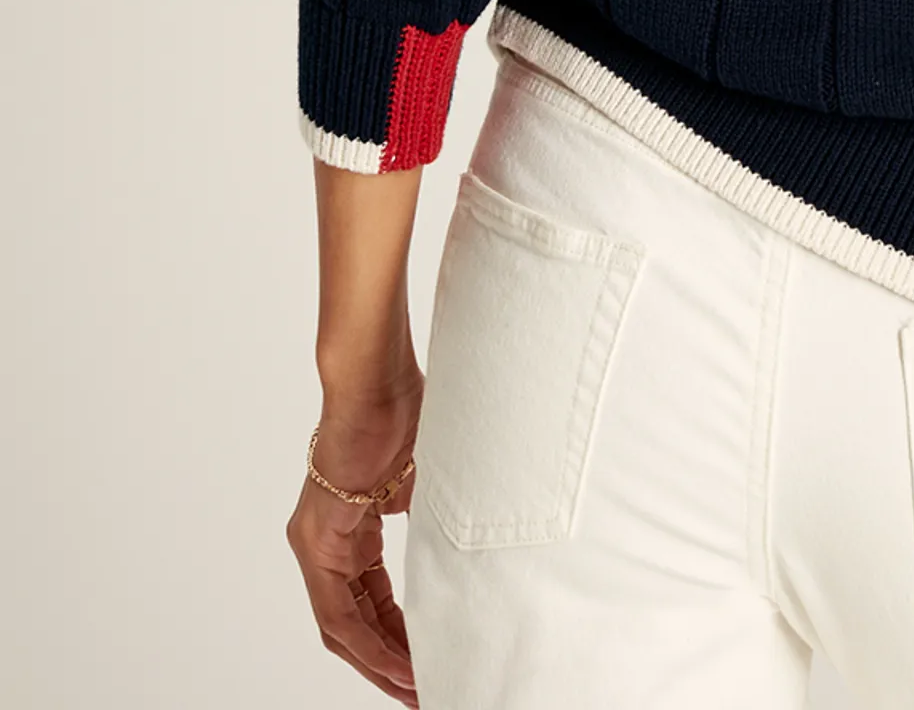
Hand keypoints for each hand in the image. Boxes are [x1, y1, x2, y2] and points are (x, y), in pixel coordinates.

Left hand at [286, 375, 423, 703]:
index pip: (369, 604)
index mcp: (348, 530)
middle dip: (388, 663)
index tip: (424, 665)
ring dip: (379, 661)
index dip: (396, 640)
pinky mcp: (315, 539)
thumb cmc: (406, 411)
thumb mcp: (426, 480)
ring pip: (342, 625)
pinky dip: (369, 640)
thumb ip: (429, 517)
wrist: (377, 380)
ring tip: (414, 688)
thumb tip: (454, 549)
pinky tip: (397, 661)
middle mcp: (322, 542)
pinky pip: (338, 610)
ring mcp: (315, 542)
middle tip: (420, 692)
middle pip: (352, 624)